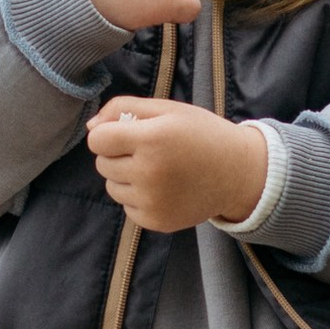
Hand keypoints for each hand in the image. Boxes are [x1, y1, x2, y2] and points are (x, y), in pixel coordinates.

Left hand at [87, 96, 266, 229]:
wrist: (238, 173)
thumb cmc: (201, 134)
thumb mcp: (168, 109)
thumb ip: (124, 107)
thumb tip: (91, 126)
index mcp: (151, 139)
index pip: (97, 140)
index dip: (107, 133)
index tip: (125, 132)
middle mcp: (149, 173)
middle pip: (103, 164)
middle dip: (118, 154)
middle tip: (148, 150)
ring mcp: (152, 201)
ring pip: (112, 187)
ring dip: (125, 177)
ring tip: (156, 169)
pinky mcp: (156, 221)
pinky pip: (127, 206)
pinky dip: (138, 197)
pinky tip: (163, 188)